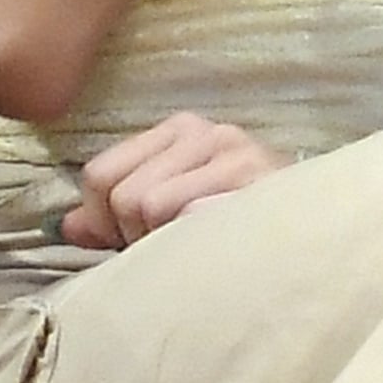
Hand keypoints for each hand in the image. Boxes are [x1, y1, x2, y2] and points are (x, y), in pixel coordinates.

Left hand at [61, 112, 284, 249]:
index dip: (104, 221)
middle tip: (173, 249)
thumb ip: (116, 216)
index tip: (135, 242)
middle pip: (122, 195)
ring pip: (149, 207)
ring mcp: (235, 154)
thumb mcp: (171, 209)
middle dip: (135, 237)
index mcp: (178, 131)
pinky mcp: (258, 181)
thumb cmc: (238, 225)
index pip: (99, 175)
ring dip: (165, 245)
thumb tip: (65, 227)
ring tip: (197, 250)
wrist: (318, 230)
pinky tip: (215, 251)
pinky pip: (191, 221)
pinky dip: (193, 244)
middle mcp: (206, 131)